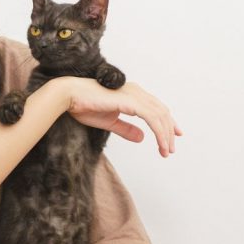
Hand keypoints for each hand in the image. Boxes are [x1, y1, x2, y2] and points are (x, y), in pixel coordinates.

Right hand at [51, 78, 182, 157]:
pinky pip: (152, 119)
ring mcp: (135, 95)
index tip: (173, 136)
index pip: (157, 108)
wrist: (70, 96)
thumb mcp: (109, 122)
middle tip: (170, 149)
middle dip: (169, 131)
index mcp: (132, 94)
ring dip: (165, 135)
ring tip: (166, 151)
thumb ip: (126, 129)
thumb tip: (142, 138)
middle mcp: (137, 92)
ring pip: (160, 116)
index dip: (167, 123)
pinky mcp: (131, 102)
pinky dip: (159, 133)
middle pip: (162, 112)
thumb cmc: (84, 106)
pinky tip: (160, 145)